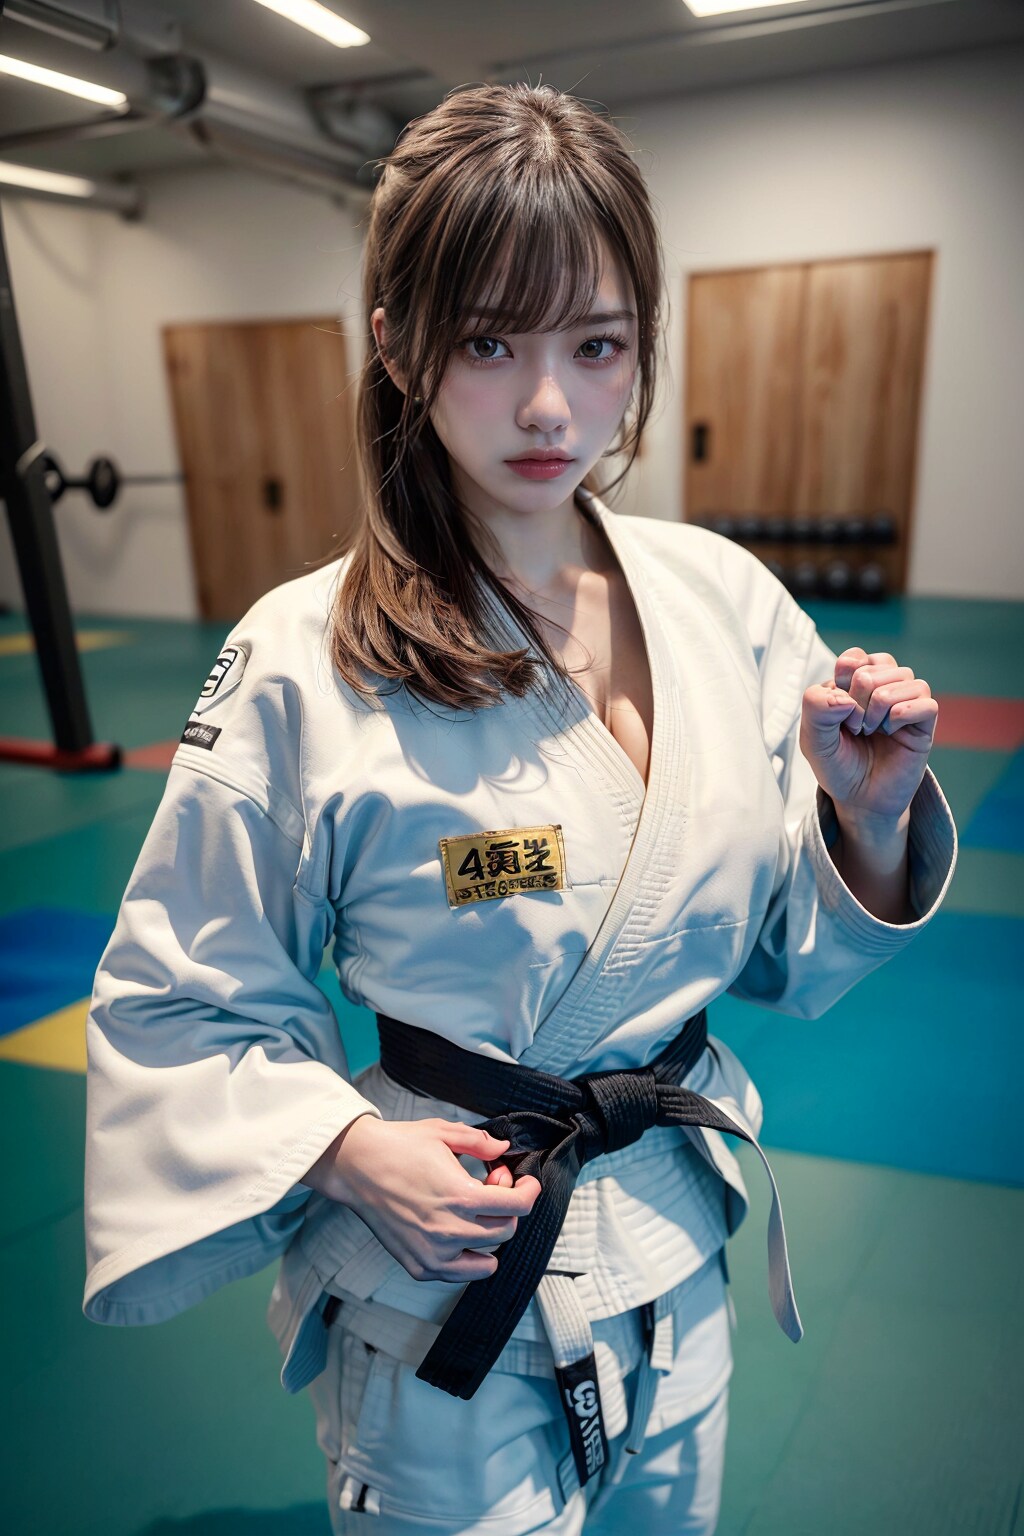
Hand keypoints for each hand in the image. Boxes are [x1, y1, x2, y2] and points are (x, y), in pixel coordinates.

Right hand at [303, 1115, 540, 1283]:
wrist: (355, 1167)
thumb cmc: (398, 1146)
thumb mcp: (443, 1133)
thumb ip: (480, 1142)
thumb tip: (503, 1150)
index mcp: (461, 1197)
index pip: (518, 1207)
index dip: (529, 1191)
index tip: (525, 1182)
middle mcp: (450, 1231)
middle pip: (506, 1231)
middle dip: (507, 1208)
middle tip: (490, 1186)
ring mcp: (433, 1254)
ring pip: (488, 1260)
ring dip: (490, 1235)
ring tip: (473, 1212)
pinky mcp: (418, 1267)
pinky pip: (460, 1274)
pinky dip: (468, 1258)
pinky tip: (457, 1232)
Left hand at [799, 647, 937, 828]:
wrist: (860, 800)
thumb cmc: (838, 766)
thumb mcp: (813, 740)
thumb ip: (815, 708)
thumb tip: (846, 697)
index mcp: (854, 684)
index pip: (854, 657)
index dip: (842, 680)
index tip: (837, 709)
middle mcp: (883, 687)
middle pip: (874, 668)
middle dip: (857, 698)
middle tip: (854, 727)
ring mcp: (906, 702)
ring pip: (903, 677)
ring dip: (879, 706)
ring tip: (871, 730)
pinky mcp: (925, 723)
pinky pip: (925, 702)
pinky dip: (902, 714)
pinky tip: (891, 731)